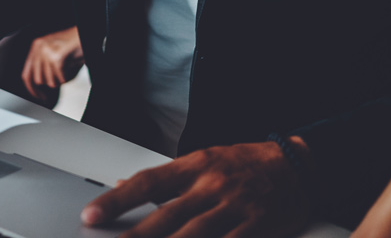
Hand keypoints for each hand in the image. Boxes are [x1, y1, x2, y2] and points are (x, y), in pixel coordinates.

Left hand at [21, 26, 83, 98]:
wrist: (87, 35)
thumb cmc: (75, 45)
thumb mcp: (54, 53)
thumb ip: (44, 66)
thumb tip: (38, 86)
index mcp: (37, 46)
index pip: (26, 74)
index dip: (31, 89)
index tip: (37, 97)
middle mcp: (39, 47)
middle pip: (37, 80)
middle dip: (46, 88)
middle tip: (51, 95)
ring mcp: (47, 52)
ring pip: (50, 81)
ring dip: (61, 80)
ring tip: (68, 70)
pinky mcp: (57, 57)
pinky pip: (61, 79)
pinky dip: (68, 78)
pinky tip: (73, 68)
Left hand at [81, 141, 311, 237]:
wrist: (298, 166)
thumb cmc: (246, 163)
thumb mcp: (204, 160)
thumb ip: (167, 179)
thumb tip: (124, 184)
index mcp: (195, 165)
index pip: (147, 182)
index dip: (117, 199)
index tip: (91, 214)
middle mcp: (212, 185)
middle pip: (166, 215)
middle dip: (135, 235)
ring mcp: (235, 207)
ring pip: (193, 236)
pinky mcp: (257, 227)